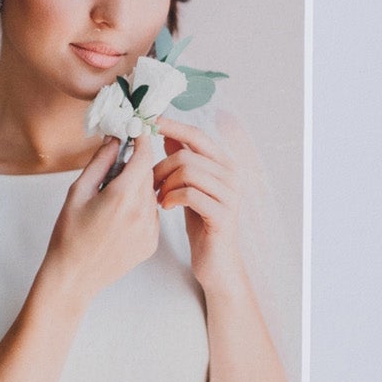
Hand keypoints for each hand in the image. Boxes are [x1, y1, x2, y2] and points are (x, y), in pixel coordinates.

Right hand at [39, 130, 162, 308]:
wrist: (73, 277)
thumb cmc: (69, 236)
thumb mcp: (77, 192)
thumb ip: (100, 162)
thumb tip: (115, 140)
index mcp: (122, 196)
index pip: (145, 156)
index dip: (142, 140)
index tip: (136, 133)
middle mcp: (142, 213)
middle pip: (148, 174)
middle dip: (134, 167)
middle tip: (112, 173)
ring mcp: (150, 230)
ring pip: (151, 194)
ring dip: (137, 189)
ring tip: (110, 203)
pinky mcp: (152, 243)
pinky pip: (152, 215)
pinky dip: (139, 210)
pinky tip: (117, 220)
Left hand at [153, 117, 244, 288]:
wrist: (217, 261)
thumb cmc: (202, 223)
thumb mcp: (191, 186)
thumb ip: (185, 160)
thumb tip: (168, 133)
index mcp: (224, 164)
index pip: (197, 135)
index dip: (173, 126)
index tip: (150, 121)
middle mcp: (232, 175)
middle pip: (186, 155)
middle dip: (160, 167)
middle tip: (150, 184)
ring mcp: (230, 194)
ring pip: (187, 172)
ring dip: (164, 184)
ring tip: (158, 198)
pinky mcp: (223, 214)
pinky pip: (190, 194)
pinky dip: (172, 198)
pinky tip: (166, 207)